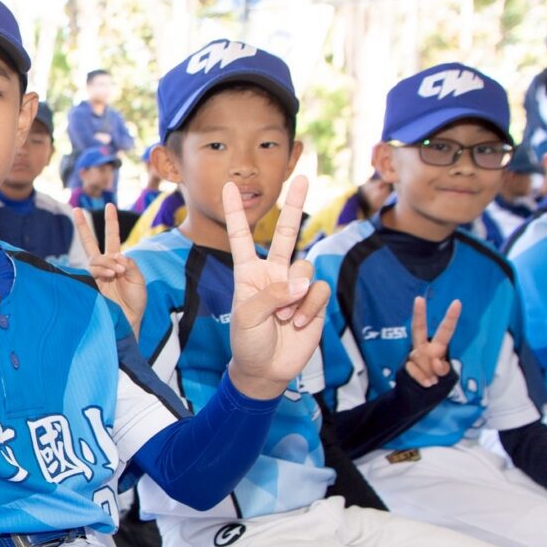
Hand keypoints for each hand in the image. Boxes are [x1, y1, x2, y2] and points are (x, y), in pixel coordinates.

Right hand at [73, 203, 143, 333]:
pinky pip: (93, 270)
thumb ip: (131, 264)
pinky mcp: (90, 284)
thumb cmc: (135, 302)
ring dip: (108, 262)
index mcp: (117, 261)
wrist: (128, 320)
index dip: (111, 222)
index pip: (111, 237)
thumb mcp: (139, 280)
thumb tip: (117, 254)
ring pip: (96, 258)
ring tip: (118, 273)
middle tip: (75, 208)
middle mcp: (104, 265)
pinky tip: (111, 275)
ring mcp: (96, 274)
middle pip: (90, 242)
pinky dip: (103, 270)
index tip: (109, 205)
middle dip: (82, 226)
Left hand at [223, 178, 330, 399]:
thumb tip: (302, 280)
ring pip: (304, 267)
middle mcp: (273, 273)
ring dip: (295, 295)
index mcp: (248, 273)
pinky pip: (318, 289)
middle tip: (302, 176)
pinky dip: (309, 306)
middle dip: (294, 205)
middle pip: (285, 232)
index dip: (235, 212)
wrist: (267, 370)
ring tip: (284, 318)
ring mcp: (294, 285)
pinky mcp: (313, 300)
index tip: (228, 186)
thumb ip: (272, 294)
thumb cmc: (248, 342)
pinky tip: (299, 323)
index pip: (241, 236)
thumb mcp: (248, 316)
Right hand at [404, 296, 461, 385]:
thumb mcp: (446, 377)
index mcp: (436, 347)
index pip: (445, 331)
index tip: (457, 302)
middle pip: (419, 329)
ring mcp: (413, 356)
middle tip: (418, 299)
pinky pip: (417, 371)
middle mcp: (422, 348)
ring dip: (431, 373)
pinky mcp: (405, 366)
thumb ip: (443, 368)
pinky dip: (423, 379)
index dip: (451, 317)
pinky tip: (427, 384)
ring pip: (423, 359)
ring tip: (432, 381)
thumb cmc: (435, 382)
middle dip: (418, 314)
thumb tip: (435, 361)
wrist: (416, 397)